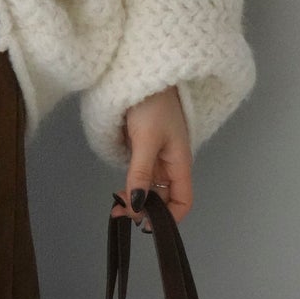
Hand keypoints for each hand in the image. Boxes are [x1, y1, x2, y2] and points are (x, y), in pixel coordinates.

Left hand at [108, 84, 192, 231]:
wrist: (142, 73)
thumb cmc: (151, 105)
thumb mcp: (146, 140)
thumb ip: (142, 174)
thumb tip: (139, 207)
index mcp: (180, 162)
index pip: (183, 201)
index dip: (168, 218)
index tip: (144, 225)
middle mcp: (170, 162)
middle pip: (165, 197)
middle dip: (146, 210)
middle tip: (120, 214)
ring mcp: (156, 154)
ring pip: (150, 187)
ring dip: (136, 199)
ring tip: (116, 206)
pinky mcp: (142, 146)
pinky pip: (140, 174)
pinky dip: (131, 185)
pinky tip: (119, 189)